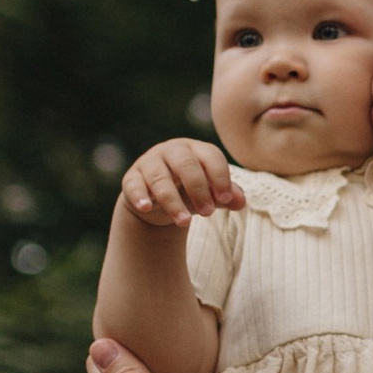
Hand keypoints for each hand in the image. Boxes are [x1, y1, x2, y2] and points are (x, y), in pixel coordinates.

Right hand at [121, 137, 243, 228]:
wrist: (158, 201)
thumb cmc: (191, 192)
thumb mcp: (211, 194)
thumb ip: (227, 196)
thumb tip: (240, 201)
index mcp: (196, 150)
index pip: (211, 156)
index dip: (220, 177)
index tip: (225, 200)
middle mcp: (172, 151)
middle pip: (185, 164)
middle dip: (198, 189)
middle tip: (208, 213)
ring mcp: (150, 162)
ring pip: (160, 178)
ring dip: (173, 201)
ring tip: (185, 223)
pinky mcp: (132, 178)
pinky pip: (134, 185)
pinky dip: (139, 196)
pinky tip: (146, 208)